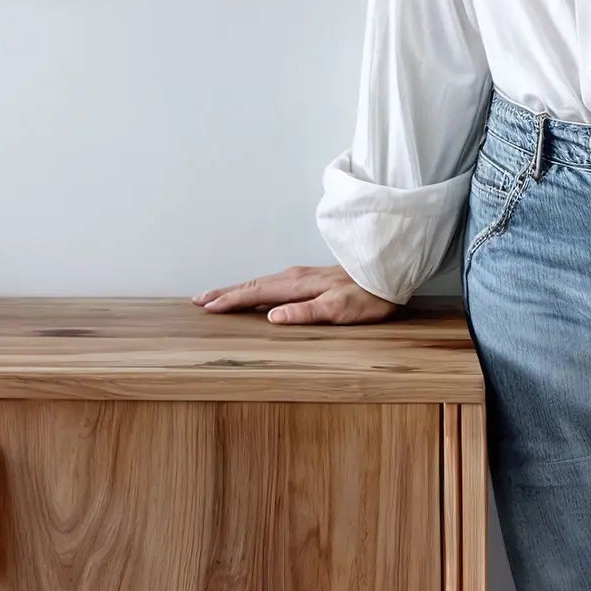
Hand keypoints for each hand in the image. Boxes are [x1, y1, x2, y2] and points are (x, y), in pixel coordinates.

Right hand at [191, 264, 402, 323]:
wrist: (389, 273)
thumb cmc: (368, 296)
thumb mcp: (339, 310)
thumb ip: (306, 313)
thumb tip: (272, 317)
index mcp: (297, 285)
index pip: (256, 293)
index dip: (230, 301)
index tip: (207, 307)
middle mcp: (295, 277)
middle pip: (253, 285)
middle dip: (226, 293)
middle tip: (200, 300)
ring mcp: (302, 275)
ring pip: (261, 283)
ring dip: (238, 290)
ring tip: (219, 296)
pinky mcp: (310, 278)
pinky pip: (273, 283)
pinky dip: (256, 288)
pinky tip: (256, 293)